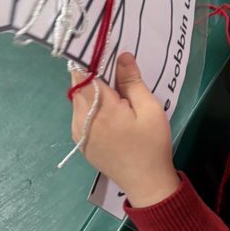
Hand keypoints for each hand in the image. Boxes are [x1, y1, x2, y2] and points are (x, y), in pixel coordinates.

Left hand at [70, 53, 179, 207]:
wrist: (146, 184)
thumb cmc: (151, 144)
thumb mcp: (149, 109)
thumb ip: (131, 81)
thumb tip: (121, 55)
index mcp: (100, 108)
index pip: (82, 73)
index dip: (87, 58)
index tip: (99, 46)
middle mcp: (81, 118)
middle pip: (78, 85)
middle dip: (91, 73)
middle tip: (113, 66)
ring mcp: (78, 131)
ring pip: (77, 99)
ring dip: (90, 90)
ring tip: (114, 90)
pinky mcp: (80, 141)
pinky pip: (80, 114)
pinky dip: (90, 105)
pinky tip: (109, 110)